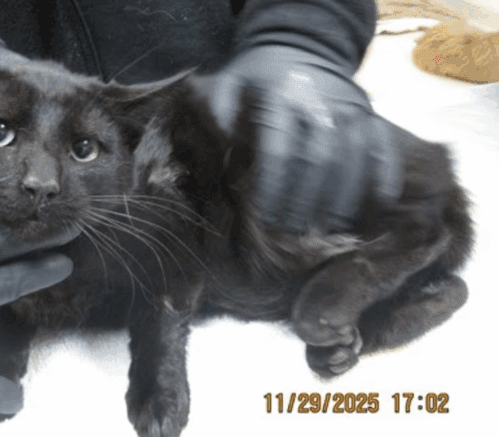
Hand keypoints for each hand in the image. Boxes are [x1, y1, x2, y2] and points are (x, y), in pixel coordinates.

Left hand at [207, 46, 401, 231]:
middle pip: (319, 160)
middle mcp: (320, 101)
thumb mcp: (231, 81)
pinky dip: (385, 175)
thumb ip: (220, 108)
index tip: (266, 217)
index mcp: (281, 96)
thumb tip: (225, 139)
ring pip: (353, 158)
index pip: (280, 151)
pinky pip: (384, 146)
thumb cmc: (260, 76)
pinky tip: (379, 203)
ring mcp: (350, 107)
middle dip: (307, 201)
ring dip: (342, 198)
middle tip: (295, 231)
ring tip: (328, 228)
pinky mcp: (370, 114)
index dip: (274, 189)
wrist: (303, 44)